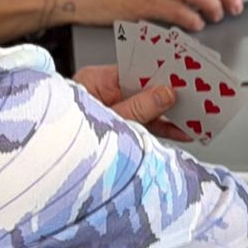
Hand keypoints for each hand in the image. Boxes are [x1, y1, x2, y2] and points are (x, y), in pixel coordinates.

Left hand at [73, 63, 188, 142]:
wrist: (48, 178)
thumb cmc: (66, 141)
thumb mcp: (110, 122)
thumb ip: (139, 108)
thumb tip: (166, 93)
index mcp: (94, 82)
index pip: (135, 69)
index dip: (161, 70)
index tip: (184, 73)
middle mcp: (102, 94)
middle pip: (144, 88)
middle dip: (171, 93)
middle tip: (198, 94)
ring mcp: (111, 112)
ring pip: (148, 107)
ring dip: (171, 113)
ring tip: (197, 115)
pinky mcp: (119, 130)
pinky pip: (145, 124)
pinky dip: (163, 128)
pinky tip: (183, 131)